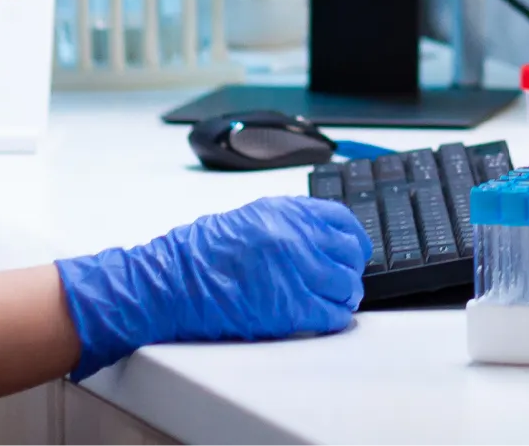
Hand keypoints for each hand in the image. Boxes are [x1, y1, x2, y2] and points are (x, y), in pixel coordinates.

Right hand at [55, 196, 371, 379]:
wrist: (174, 281)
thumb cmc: (200, 253)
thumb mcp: (248, 219)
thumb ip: (285, 223)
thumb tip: (317, 238)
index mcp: (282, 211)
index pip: (341, 219)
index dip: (354, 237)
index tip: (355, 248)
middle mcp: (293, 236)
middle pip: (350, 253)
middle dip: (350, 267)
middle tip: (342, 278)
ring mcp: (294, 271)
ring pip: (347, 285)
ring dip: (344, 295)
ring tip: (333, 300)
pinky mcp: (290, 307)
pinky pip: (333, 314)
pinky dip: (336, 318)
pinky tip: (327, 317)